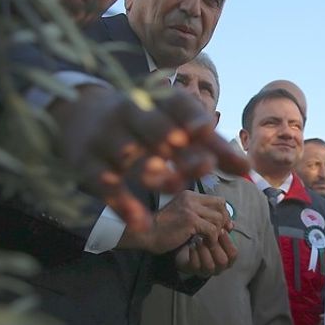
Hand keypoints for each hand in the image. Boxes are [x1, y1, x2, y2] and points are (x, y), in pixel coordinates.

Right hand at [49, 85, 248, 232]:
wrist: (77, 113)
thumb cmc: (141, 122)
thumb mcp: (173, 125)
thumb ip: (211, 147)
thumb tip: (247, 170)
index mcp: (156, 101)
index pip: (176, 104)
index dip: (190, 116)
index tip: (205, 129)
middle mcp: (130, 112)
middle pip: (154, 127)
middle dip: (175, 145)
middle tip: (202, 166)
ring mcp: (105, 135)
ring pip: (128, 153)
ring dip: (151, 170)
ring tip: (175, 187)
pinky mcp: (86, 161)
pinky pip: (104, 182)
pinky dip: (122, 204)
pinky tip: (142, 223)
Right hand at [121, 191, 231, 253]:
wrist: (146, 234)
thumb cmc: (163, 228)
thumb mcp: (183, 216)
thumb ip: (201, 216)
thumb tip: (229, 222)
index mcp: (189, 195)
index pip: (217, 199)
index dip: (223, 213)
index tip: (223, 226)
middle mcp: (190, 198)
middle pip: (221, 206)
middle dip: (224, 221)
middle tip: (221, 233)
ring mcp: (190, 208)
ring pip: (218, 218)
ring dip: (217, 232)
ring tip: (210, 240)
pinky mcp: (190, 220)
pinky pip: (212, 229)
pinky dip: (212, 239)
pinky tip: (205, 243)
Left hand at [175, 228, 237, 276]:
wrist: (187, 250)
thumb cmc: (205, 241)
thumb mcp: (215, 234)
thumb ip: (223, 229)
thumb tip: (231, 223)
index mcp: (228, 259)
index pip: (233, 253)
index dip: (228, 242)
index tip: (221, 230)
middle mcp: (219, 267)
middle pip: (223, 261)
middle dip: (215, 246)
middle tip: (208, 234)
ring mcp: (207, 271)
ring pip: (209, 265)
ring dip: (204, 250)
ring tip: (198, 239)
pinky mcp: (194, 271)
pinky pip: (196, 265)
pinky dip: (194, 254)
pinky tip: (191, 245)